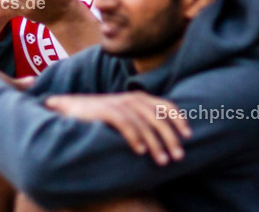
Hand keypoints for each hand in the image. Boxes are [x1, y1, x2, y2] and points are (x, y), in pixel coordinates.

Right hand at [44, 92, 190, 164]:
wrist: (70, 108)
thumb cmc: (101, 116)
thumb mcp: (124, 114)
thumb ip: (141, 120)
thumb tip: (163, 137)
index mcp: (139, 98)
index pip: (165, 105)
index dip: (178, 119)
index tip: (188, 135)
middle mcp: (131, 98)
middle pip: (158, 117)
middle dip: (170, 137)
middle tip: (178, 156)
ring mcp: (117, 103)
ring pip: (143, 123)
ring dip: (155, 143)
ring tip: (162, 160)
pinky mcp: (104, 110)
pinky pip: (124, 123)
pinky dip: (134, 137)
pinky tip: (140, 151)